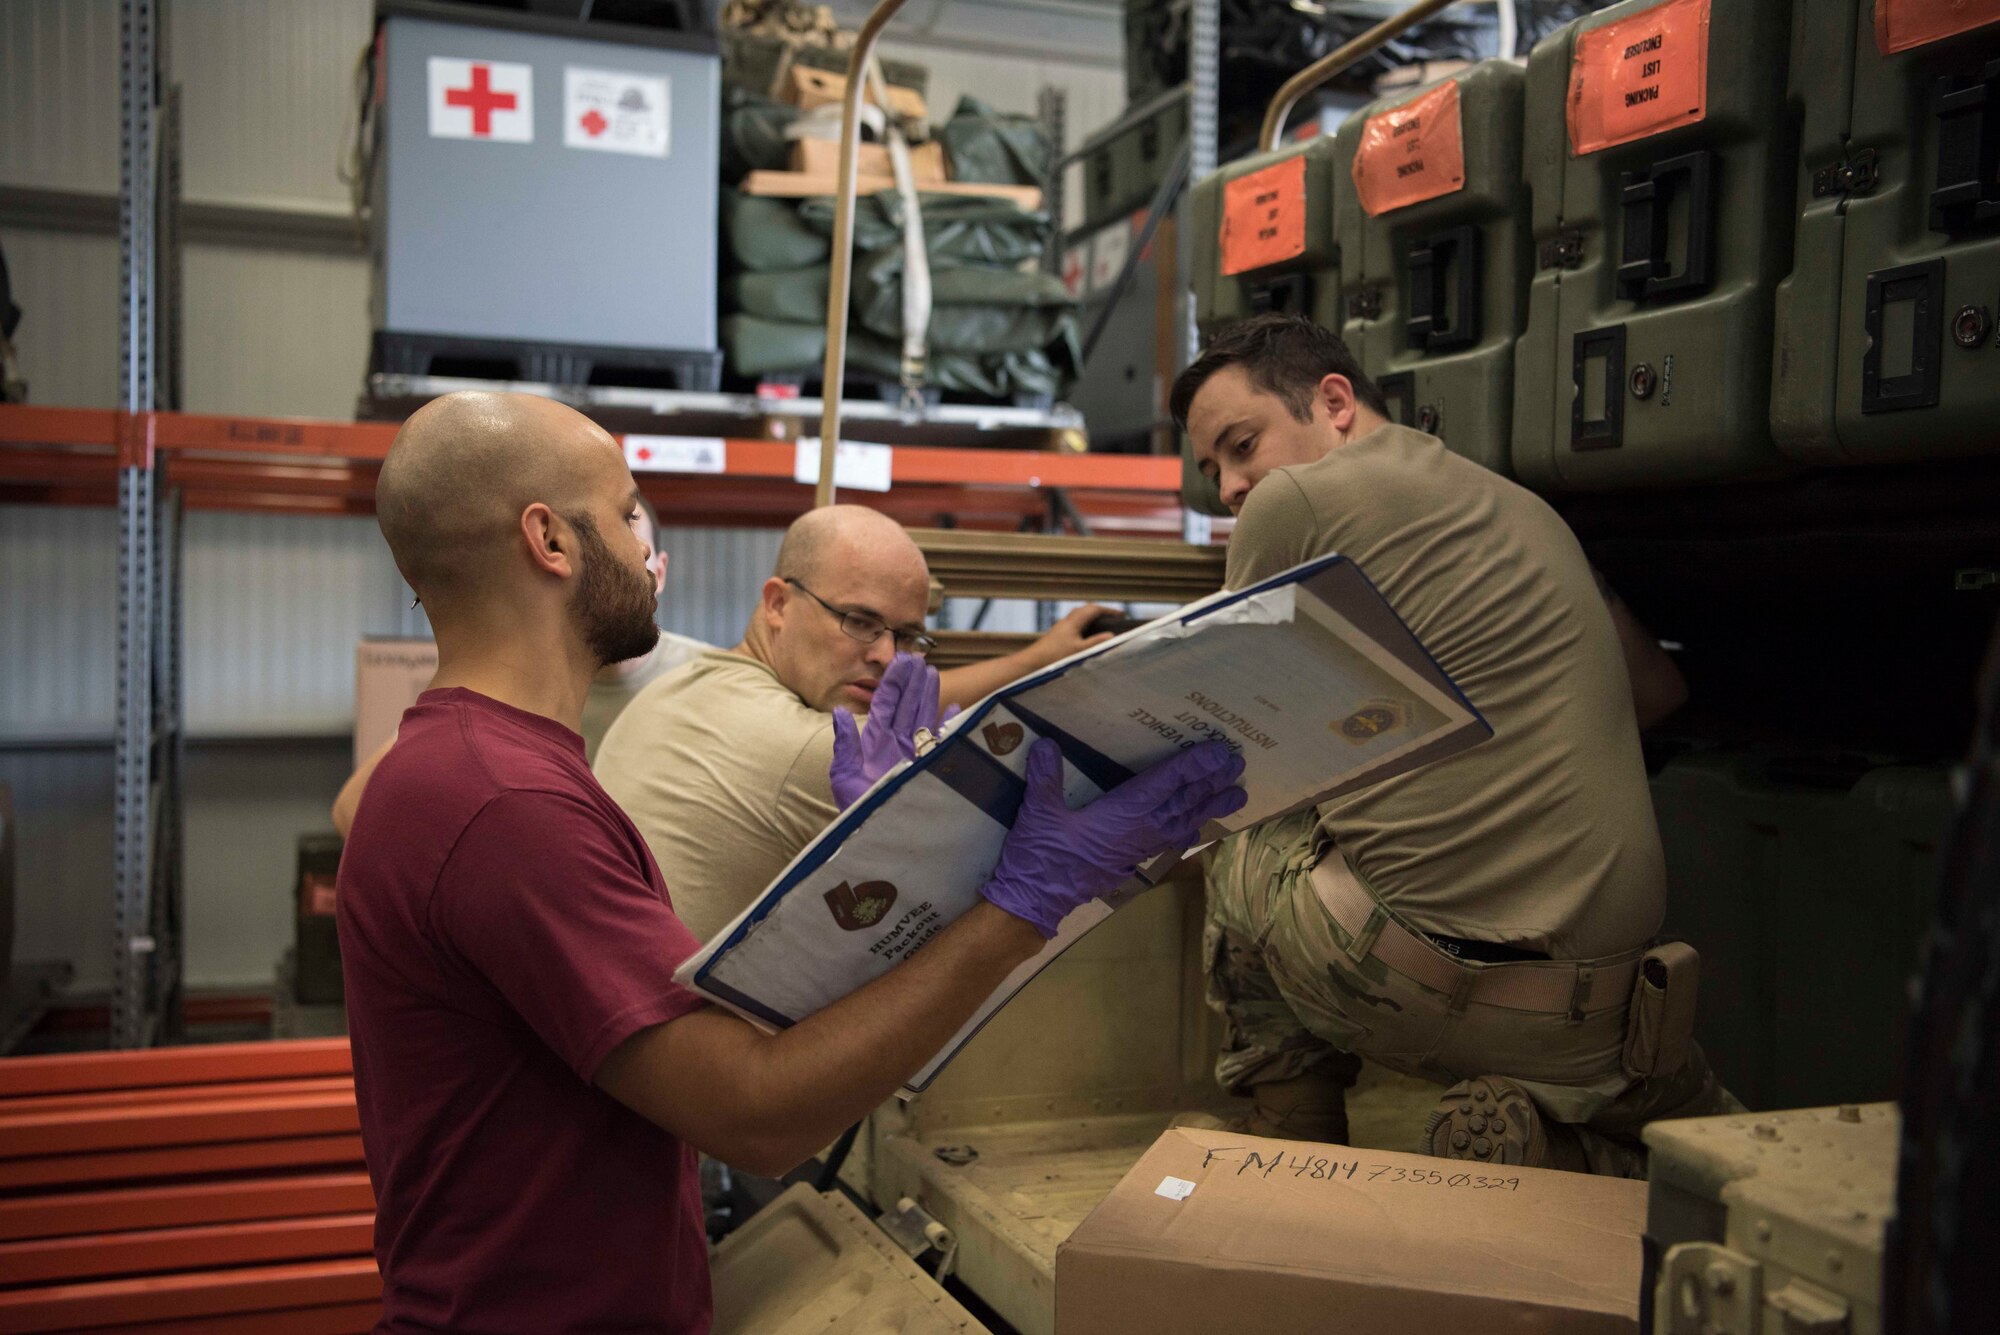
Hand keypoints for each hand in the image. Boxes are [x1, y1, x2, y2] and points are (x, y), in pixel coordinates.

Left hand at [830, 653, 958, 806]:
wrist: (878, 838)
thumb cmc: (857, 811)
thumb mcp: (844, 776)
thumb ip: (844, 745)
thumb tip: (840, 713)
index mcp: (875, 741)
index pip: (885, 704)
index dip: (893, 681)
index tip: (901, 660)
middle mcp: (896, 743)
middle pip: (907, 704)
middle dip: (913, 681)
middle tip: (919, 657)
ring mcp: (914, 754)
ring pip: (923, 716)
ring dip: (928, 695)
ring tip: (933, 673)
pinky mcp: (929, 767)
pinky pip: (941, 742)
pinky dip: (949, 726)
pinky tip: (955, 709)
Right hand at [981, 739, 1247, 937]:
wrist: (1035, 902)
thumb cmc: (1038, 857)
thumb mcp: (1038, 812)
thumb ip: (1045, 777)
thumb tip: (1046, 743)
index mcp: (1121, 814)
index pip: (1164, 784)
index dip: (1192, 766)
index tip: (1218, 752)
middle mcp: (1138, 830)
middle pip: (1183, 802)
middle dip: (1211, 782)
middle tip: (1237, 764)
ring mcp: (1137, 848)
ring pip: (1182, 823)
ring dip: (1208, 806)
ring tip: (1237, 794)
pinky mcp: (1131, 861)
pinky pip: (1169, 842)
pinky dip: (1188, 831)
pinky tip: (1198, 828)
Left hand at [1028, 604, 1118, 668]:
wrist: (1030, 664)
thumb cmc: (1055, 658)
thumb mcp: (1080, 651)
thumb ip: (1096, 643)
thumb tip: (1111, 635)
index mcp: (1073, 622)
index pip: (1094, 609)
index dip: (1109, 611)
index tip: (1122, 615)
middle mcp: (1065, 622)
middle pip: (1084, 611)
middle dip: (1100, 612)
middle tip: (1112, 618)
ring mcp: (1059, 630)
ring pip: (1077, 618)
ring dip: (1090, 619)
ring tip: (1100, 627)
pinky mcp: (1054, 638)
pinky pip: (1072, 627)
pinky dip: (1082, 628)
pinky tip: (1083, 640)